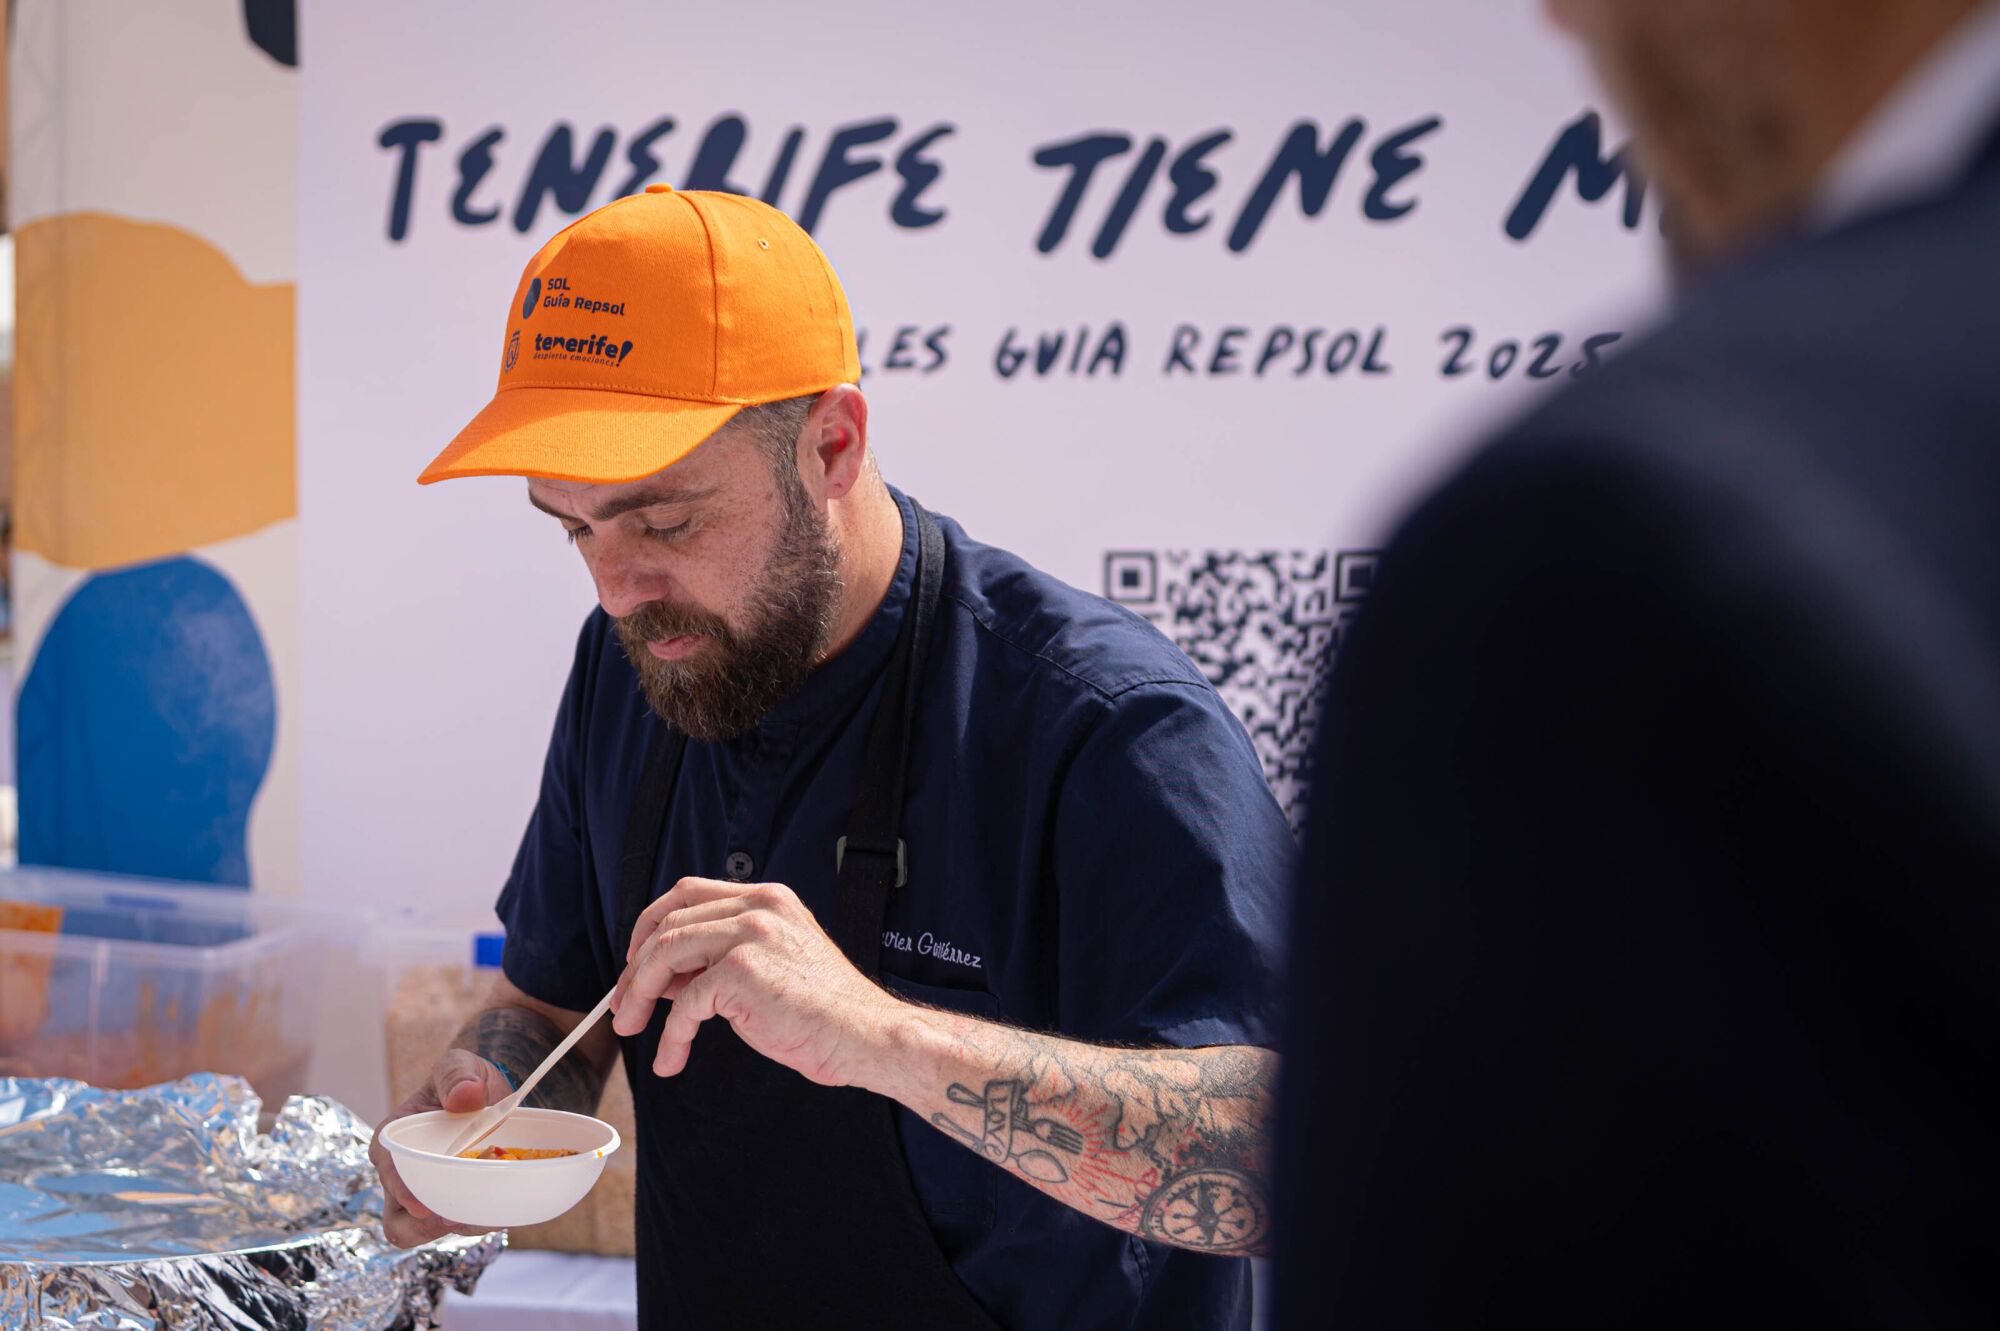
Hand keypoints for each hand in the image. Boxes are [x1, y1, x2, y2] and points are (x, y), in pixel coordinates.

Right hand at [368, 1049, 512, 1246]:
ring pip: (430, 1232)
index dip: (402, 1191)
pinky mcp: (454, 1204)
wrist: (491, 1096)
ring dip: (459, 1227)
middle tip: (459, 1218)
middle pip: (398, 1222)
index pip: (388, 1172)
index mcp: (392, 1141)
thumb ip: (457, 1073)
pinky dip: (479, 1223)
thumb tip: (464, 1095)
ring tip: (491, 1214)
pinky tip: (502, 1209)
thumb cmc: (466, 1079)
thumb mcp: (459, 1065)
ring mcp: (428, 1195)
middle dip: (425, 1228)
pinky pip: (460, 1226)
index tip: (425, 1205)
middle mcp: (402, 1176)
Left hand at [611, 877, 902, 1086]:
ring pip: (665, 954)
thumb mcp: (770, 968)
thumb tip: (663, 976)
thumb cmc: (823, 1011)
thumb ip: (722, 959)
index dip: (650, 926)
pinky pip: (685, 1003)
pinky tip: (671, 1058)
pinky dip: (671, 1035)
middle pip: (668, 920)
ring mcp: (751, 935)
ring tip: (632, 1026)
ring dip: (638, 994)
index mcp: (767, 898)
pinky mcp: (742, 972)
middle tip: (622, 1003)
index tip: (635, 961)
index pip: (687, 894)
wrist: (865, 1035)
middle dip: (634, 964)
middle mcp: (758, 906)